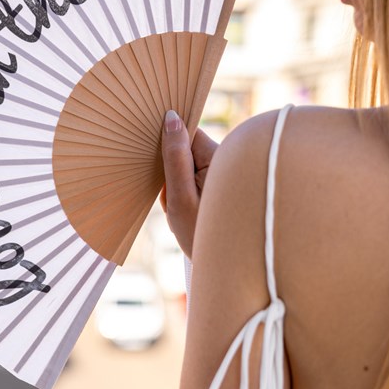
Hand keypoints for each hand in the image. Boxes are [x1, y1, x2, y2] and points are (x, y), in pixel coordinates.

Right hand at [160, 110, 217, 258]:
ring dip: (179, 184)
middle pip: (189, 148)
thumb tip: (171, 118)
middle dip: (174, 170)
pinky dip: (187, 193)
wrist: (229, 271)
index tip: (159, 163)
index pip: (189, 132)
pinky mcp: (224, 185)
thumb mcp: (181, 198)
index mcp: (221, 158)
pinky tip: (189, 214)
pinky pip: (198, 179)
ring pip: (190, 166)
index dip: (169, 143)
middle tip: (173, 198)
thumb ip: (175, 157)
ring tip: (182, 211)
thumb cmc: (203, 235)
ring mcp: (227, 174)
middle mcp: (229, 161)